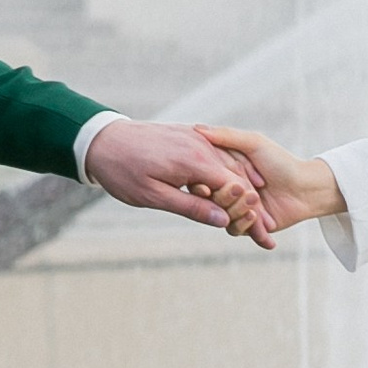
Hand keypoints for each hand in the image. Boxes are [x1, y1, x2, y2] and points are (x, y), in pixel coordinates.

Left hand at [85, 120, 275, 243]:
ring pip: (229, 164)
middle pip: (237, 177)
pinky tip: (237, 185)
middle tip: (267, 230)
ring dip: (245, 188)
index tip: (264, 232)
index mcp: (194, 162)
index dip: (251, 212)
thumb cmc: (123, 172)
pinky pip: (216, 153)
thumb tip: (223, 220)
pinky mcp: (187, 135)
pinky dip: (230, 170)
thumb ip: (191, 207)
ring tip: (259, 211)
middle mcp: (200, 146)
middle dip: (253, 205)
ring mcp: (194, 138)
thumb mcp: (154, 196)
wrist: (101, 140)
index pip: (234, 189)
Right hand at [200, 127, 345, 232]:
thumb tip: (197, 128)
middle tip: (243, 190)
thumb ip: (226, 136)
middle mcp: (227, 189)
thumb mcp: (254, 143)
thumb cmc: (281, 162)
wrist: (305, 188)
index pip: (202, 178)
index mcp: (224, 169)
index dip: (202, 183)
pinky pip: (234, 229)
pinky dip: (246, 225)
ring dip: (237, 210)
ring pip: (221, 215)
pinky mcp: (246, 225)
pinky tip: (259, 219)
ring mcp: (236, 207)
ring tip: (256, 202)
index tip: (206, 186)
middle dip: (225, 196)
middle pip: (210, 199)